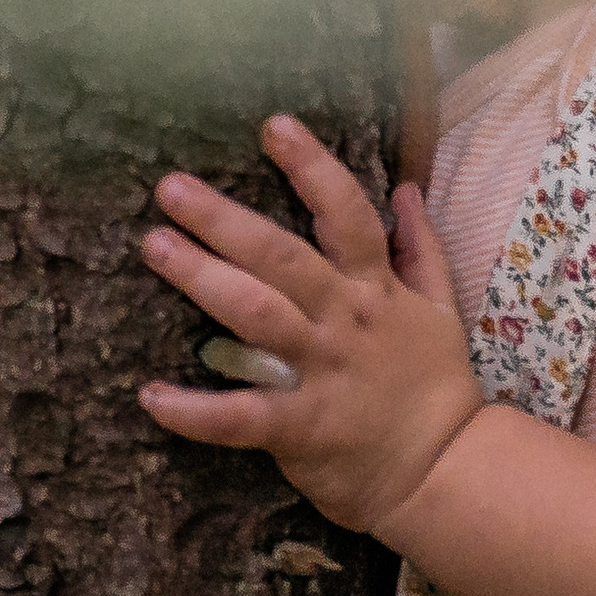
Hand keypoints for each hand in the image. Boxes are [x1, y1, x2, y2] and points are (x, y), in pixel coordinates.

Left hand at [138, 116, 481, 539]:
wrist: (445, 470)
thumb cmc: (436, 386)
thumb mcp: (441, 308)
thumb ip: (421, 247)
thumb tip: (405, 187)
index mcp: (374, 289)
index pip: (345, 214)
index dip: (312, 167)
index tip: (273, 126)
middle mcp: (343, 320)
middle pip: (280, 258)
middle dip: (225, 219)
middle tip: (171, 187)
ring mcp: (319, 371)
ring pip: (254, 316)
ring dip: (201, 280)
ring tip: (154, 246)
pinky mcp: (299, 426)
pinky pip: (240, 416)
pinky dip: (194, 410)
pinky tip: (150, 395)